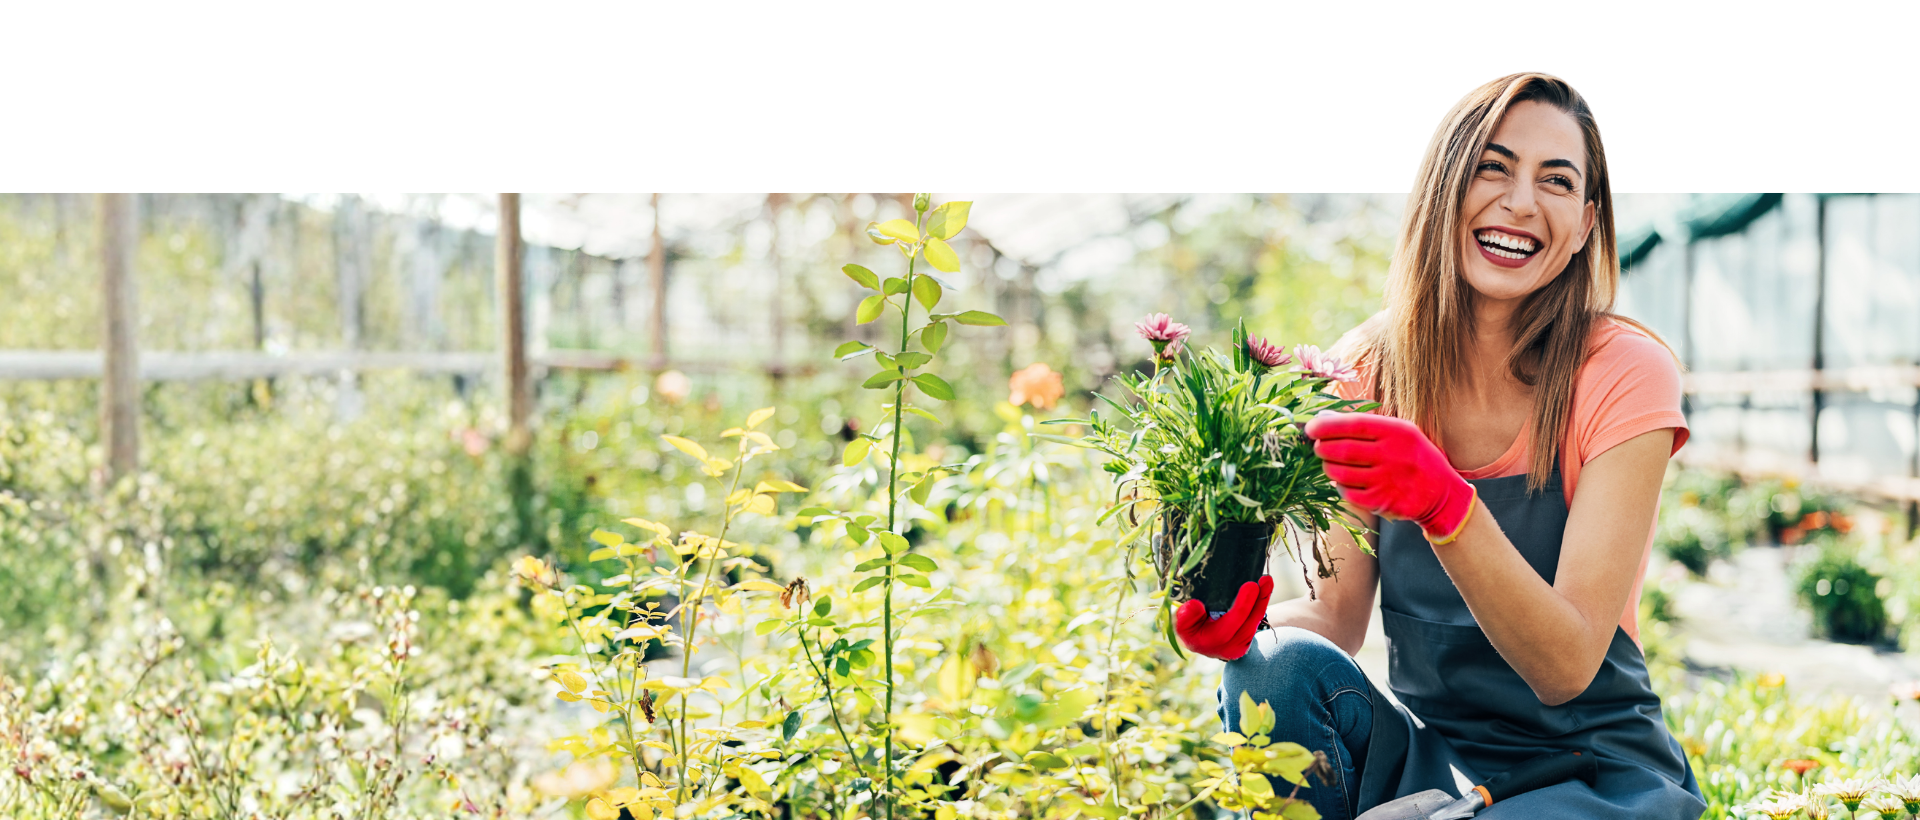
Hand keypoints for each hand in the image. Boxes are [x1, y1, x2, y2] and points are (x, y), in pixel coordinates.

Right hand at [1174, 576, 1272, 660]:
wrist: (1195, 639)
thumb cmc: (1187, 627)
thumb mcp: (1180, 621)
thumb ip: (1185, 615)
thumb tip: (1197, 605)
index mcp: (1210, 643)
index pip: (1230, 625)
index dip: (1242, 605)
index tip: (1250, 585)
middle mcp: (1228, 649)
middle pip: (1249, 624)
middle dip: (1259, 600)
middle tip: (1265, 580)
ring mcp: (1239, 647)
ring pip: (1255, 623)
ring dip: (1263, 601)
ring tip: (1267, 581)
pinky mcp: (1246, 642)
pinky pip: (1255, 622)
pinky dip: (1260, 606)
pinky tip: (1264, 590)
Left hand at [1304, 411, 1476, 542]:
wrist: (1441, 493)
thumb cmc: (1413, 456)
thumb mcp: (1400, 432)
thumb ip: (1366, 425)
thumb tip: (1326, 419)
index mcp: (1397, 432)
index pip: (1354, 425)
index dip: (1327, 426)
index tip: (1310, 428)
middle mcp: (1392, 456)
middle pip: (1343, 450)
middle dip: (1322, 448)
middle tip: (1317, 446)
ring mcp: (1386, 481)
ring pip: (1340, 473)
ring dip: (1328, 467)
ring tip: (1329, 462)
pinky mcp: (1381, 502)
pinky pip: (1347, 493)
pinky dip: (1339, 486)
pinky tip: (1344, 481)